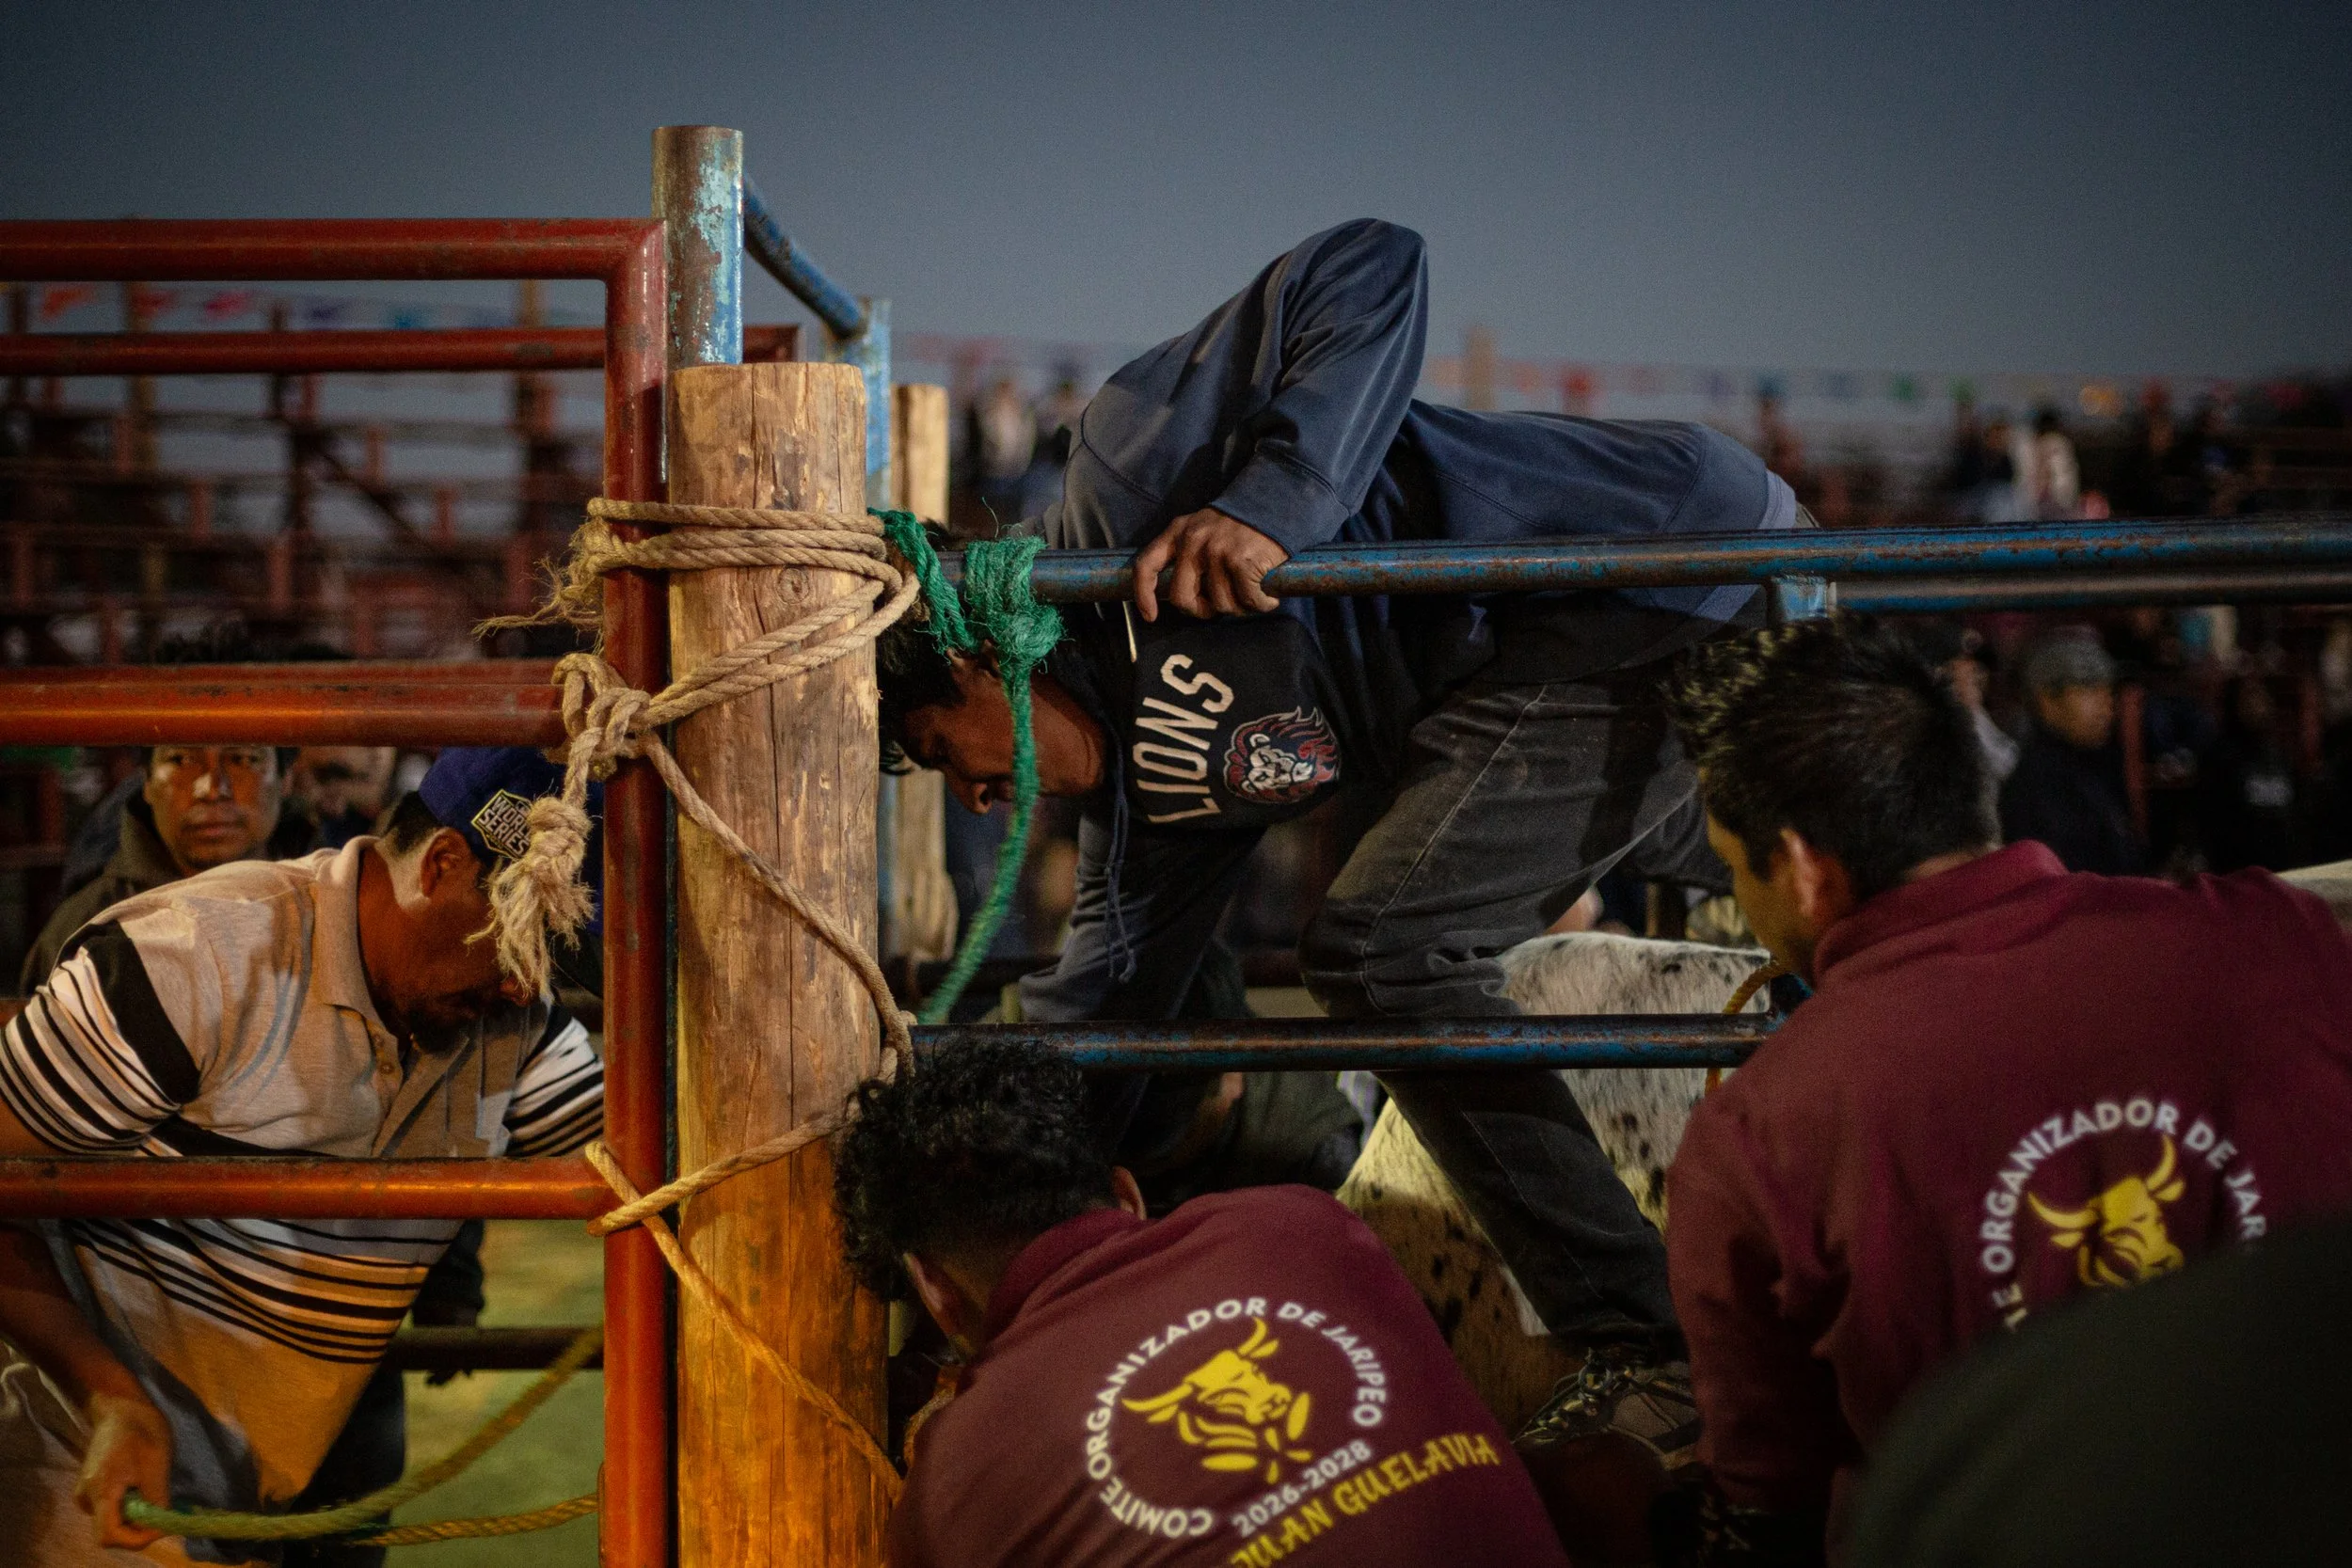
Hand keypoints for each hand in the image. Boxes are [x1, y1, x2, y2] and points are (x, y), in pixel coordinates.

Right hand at [76, 1390, 172, 1549]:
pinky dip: (128, 1508)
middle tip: (163, 1515)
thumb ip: (156, 1498)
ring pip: (110, 1521)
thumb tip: (160, 1524)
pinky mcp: (90, 1488)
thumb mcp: (157, 1464)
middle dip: (138, 1530)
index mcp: (101, 1491)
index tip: (162, 1528)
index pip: (110, 1536)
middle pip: (109, 1532)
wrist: (120, 1406)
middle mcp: (86, 1497)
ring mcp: (85, 1493)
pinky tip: (143, 1490)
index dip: (137, 1539)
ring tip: (154, 1497)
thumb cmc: (141, 1429)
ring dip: (134, 1518)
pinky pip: (109, 1509)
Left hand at [1131, 508, 1287, 620]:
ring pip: (1219, 603)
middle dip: (1201, 611)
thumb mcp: (1202, 527)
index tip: (1150, 616)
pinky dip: (1261, 605)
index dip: (1143, 595)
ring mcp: (1216, 552)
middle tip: (1218, 608)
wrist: (1274, 502)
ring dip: (1238, 608)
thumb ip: (1187, 554)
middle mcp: (1193, 541)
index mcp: (1178, 532)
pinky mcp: (1241, 561)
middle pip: (1181, 597)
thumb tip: (1184, 597)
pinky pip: (1248, 601)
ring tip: (1250, 595)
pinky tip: (1267, 598)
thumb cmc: (1239, 525)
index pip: (1146, 565)